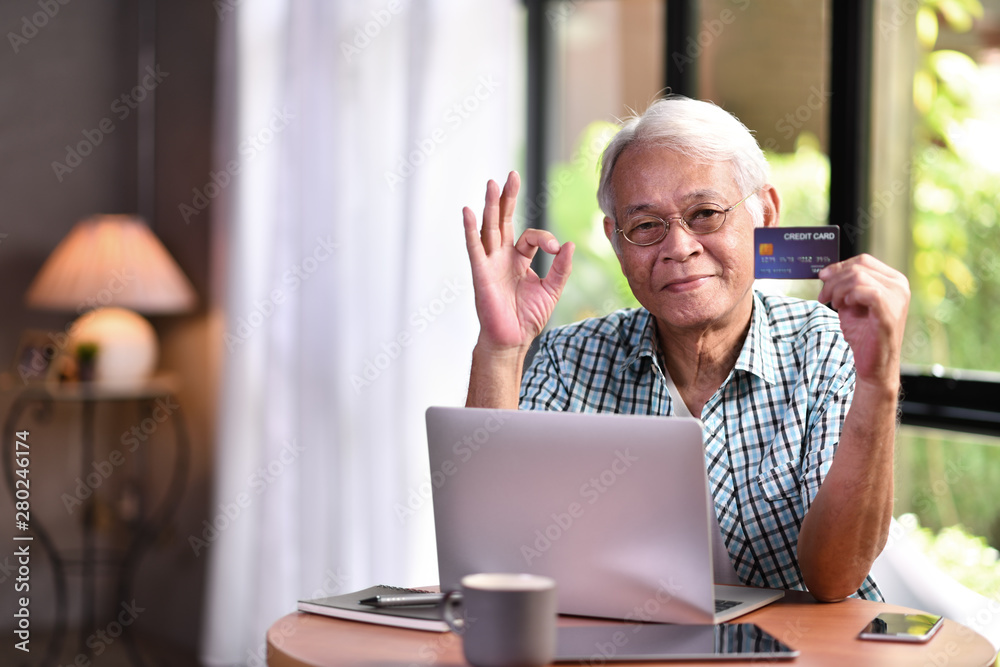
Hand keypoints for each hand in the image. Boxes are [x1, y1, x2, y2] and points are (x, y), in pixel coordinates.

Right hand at [463, 171, 573, 352]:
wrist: (512, 340)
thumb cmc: (528, 318)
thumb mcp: (551, 290)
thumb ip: (561, 268)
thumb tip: (570, 245)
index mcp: (518, 260)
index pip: (530, 237)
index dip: (545, 239)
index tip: (557, 250)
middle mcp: (501, 257)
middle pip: (504, 221)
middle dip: (508, 198)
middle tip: (512, 175)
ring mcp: (489, 263)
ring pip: (490, 228)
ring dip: (491, 206)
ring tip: (492, 183)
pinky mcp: (480, 273)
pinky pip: (474, 247)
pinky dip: (470, 229)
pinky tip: (468, 212)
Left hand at [818, 254, 909, 388]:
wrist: (873, 364)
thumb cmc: (864, 334)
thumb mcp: (851, 303)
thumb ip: (844, 286)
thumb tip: (827, 272)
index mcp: (893, 280)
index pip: (863, 260)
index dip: (839, 266)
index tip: (822, 277)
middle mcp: (899, 286)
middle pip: (859, 267)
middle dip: (834, 280)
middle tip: (824, 296)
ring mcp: (897, 298)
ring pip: (859, 277)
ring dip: (838, 289)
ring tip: (834, 304)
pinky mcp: (889, 312)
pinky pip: (866, 292)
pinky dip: (849, 296)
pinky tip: (845, 306)